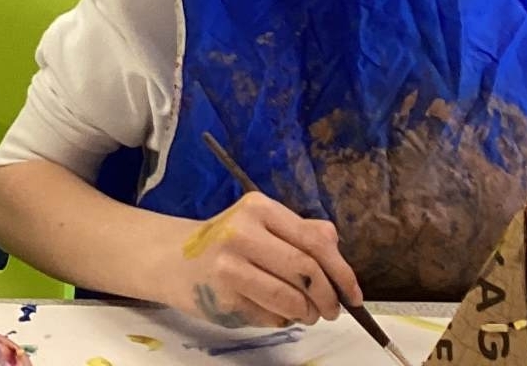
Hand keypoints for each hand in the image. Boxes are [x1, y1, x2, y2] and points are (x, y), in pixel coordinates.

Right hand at [164, 192, 360, 329]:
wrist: (172, 257)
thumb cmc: (225, 241)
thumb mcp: (260, 224)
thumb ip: (299, 230)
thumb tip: (335, 246)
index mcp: (258, 207)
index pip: (313, 240)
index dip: (341, 271)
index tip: (354, 294)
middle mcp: (243, 231)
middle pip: (305, 269)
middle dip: (328, 297)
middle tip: (333, 310)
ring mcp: (230, 265)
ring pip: (289, 298)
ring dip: (306, 313)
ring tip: (307, 314)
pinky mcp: (222, 297)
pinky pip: (268, 315)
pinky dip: (281, 320)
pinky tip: (275, 311)